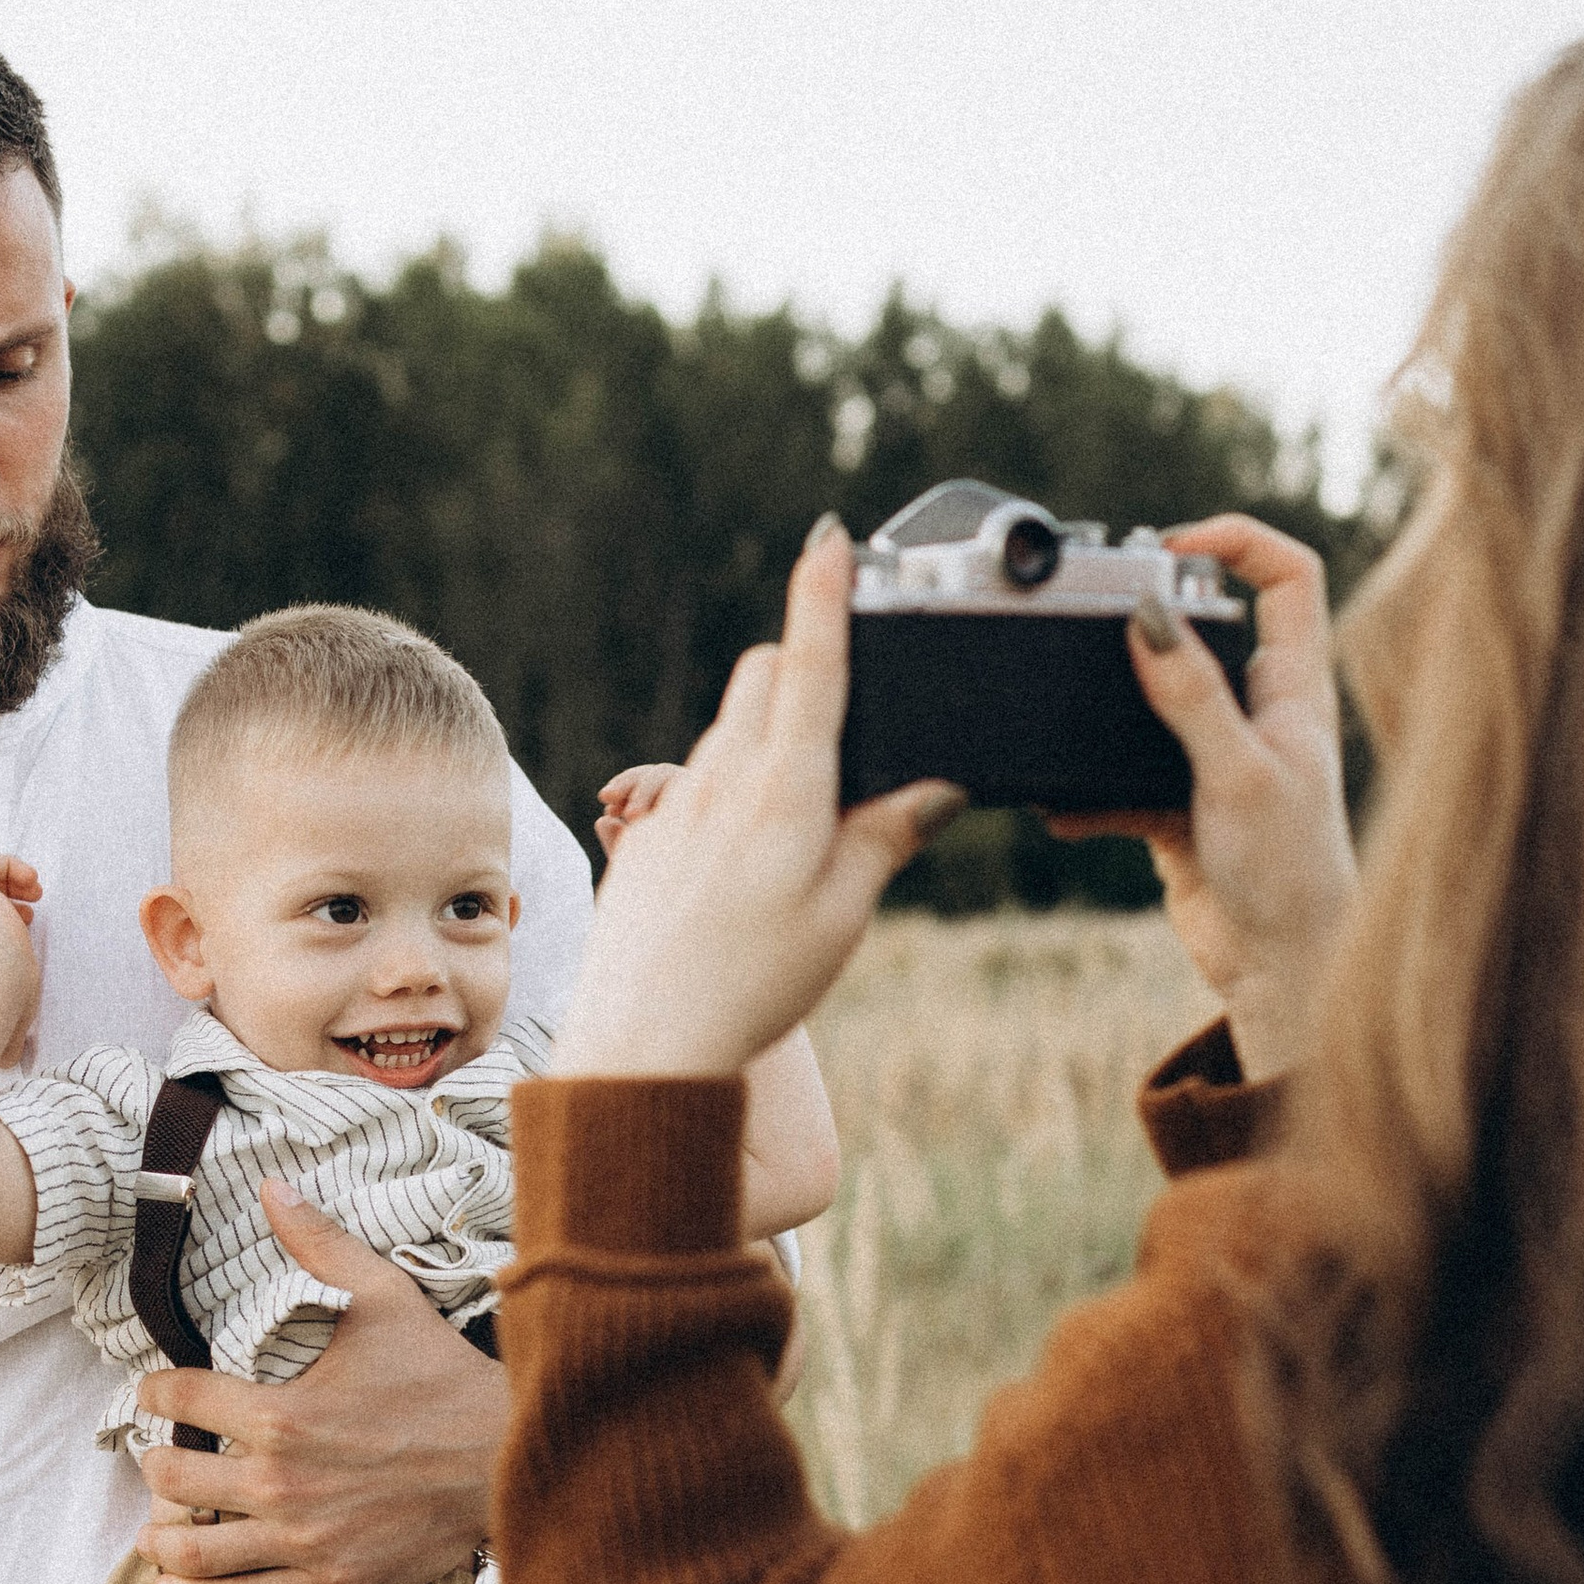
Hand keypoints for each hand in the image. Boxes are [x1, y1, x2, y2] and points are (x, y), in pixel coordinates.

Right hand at [0, 852, 44, 1057]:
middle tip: (32, 912)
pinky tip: (33, 880)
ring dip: (10, 880)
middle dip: (5, 903)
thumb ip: (6, 1038)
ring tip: (37, 889)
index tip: (28, 928)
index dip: (2, 929)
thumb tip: (11, 1062)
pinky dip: (10, 866)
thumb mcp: (6, 1023)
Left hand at [132, 1185, 509, 1583]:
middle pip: (173, 1477)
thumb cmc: (444, 1378)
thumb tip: (274, 1187)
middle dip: (158, 1463)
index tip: (154, 1393)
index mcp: (280, 1412)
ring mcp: (301, 1540)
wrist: (508, 1458)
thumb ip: (320, 1245)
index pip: (180, 1398)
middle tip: (164, 1455)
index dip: (153, 1392)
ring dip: (162, 1536)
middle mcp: (279, 1482)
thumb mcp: (386, 1298)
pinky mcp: (328, 1582)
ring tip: (156, 1526)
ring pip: (194, 1550)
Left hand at [552, 521, 961, 1078]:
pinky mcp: (648, 839)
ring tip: (803, 819)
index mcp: (783, 790)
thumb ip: (888, 835)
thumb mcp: (844, 913)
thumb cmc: (752, 984)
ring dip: (769, 737)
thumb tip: (940, 782)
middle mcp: (722, 781)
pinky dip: (733, 791)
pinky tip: (744, 864)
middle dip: (803, 667)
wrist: (643, 1043)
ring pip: (729, 731)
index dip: (823, 596)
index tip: (832, 539)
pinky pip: (697, 785)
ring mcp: (678, 806)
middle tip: (846, 718)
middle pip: (763, 676)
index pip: (809, 666)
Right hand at [1054, 518, 1356, 1083]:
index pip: (1288, 578)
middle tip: (1100, 617)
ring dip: (1110, 709)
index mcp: (1295, 687)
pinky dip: (1090, 790)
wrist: (1279, 970)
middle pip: (1209, 629)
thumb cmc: (1289, 874)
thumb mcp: (1236, 772)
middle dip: (1150, 620)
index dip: (1240, 542)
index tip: (1174, 544)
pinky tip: (1064, 807)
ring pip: (1155, 704)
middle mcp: (1260, 712)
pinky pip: (1123, 776)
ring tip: (1071, 714)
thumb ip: (1191, 695)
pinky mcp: (1181, 804)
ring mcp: (1219, 757)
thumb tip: (1148, 616)